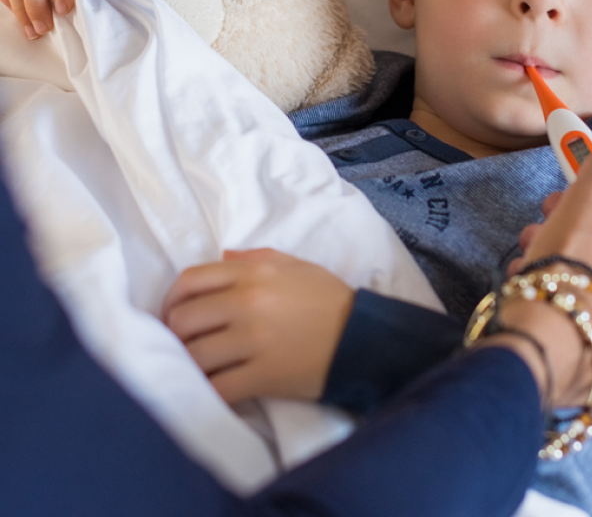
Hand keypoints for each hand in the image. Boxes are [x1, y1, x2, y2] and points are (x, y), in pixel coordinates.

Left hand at [162, 248, 354, 402]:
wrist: (362, 337)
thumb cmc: (327, 299)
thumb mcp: (294, 265)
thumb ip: (254, 257)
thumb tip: (222, 257)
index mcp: (253, 272)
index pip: (190, 280)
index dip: (171, 299)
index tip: (172, 314)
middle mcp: (248, 302)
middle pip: (184, 318)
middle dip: (174, 334)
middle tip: (180, 345)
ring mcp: (254, 340)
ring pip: (195, 355)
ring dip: (187, 365)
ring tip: (193, 368)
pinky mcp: (264, 376)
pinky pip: (218, 388)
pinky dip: (206, 391)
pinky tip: (210, 390)